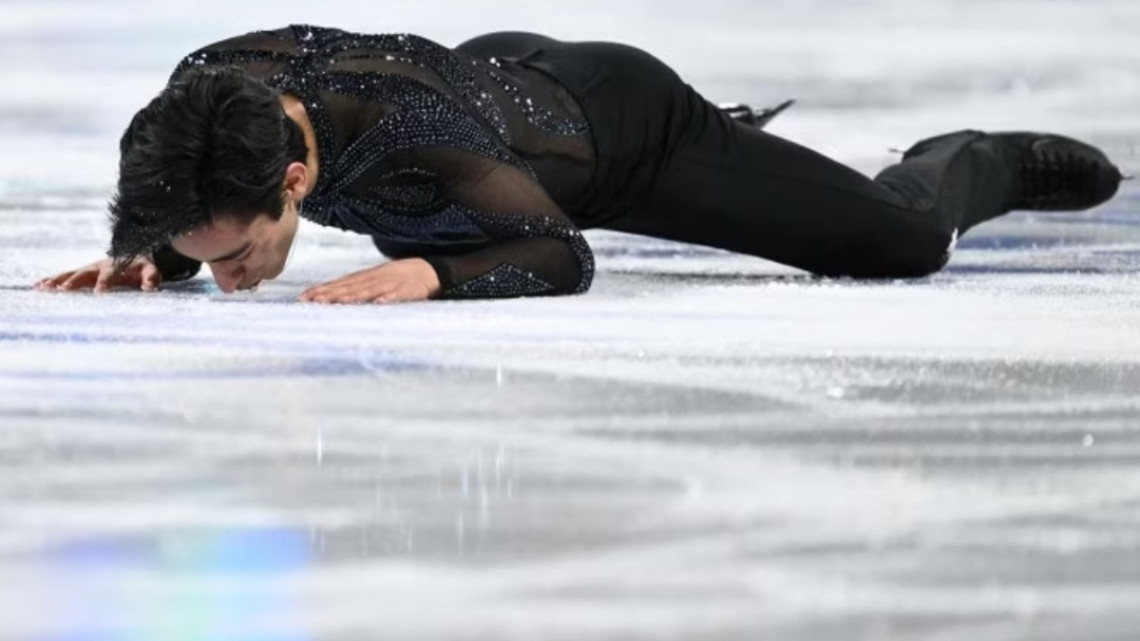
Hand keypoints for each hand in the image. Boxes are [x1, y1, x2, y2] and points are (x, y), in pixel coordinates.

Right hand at [35, 256, 161, 292]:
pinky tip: (37, 287)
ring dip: (57, 281)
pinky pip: (64, 277)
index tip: (99, 293)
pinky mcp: (80, 274)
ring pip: (70, 274)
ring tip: (43, 287)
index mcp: (116, 267)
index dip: (104, 283)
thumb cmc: (142, 268)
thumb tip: (150, 288)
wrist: (132, 257)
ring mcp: (87, 270)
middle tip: (65, 289)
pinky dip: (51, 281)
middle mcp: (98, 267)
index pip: (110, 275)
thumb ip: (151, 278)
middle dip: (75, 281)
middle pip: (85, 274)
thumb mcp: (150, 271)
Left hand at [299, 258, 440, 303]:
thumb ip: (356, 288)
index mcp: (365, 278)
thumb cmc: (398, 278)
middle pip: (350, 287)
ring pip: (370, 290)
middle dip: (331, 294)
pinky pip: (398, 295)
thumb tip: (332, 297)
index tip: (303, 298)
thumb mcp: (375, 280)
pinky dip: (388, 298)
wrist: (429, 270)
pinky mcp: (409, 290)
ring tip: (339, 302)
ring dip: (354, 296)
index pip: (340, 283)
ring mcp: (391, 283)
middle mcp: (374, 279)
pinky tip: (379, 303)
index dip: (322, 290)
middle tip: (313, 301)